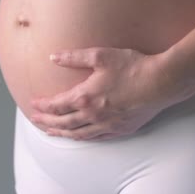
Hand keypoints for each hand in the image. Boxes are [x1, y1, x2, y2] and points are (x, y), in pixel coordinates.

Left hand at [30, 47, 188, 140]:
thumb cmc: (132, 66)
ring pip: (78, 134)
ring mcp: (107, 125)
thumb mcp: (100, 55)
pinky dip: (82, 137)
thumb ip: (74, 57)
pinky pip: (96, 137)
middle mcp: (93, 115)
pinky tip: (79, 136)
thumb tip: (53, 57)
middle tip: (34, 120)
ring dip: (61, 132)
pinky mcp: (121, 129)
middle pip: (63, 122)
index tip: (32, 104)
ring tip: (50, 131)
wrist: (162, 82)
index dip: (43, 105)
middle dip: (46, 121)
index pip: (57, 105)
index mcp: (85, 97)